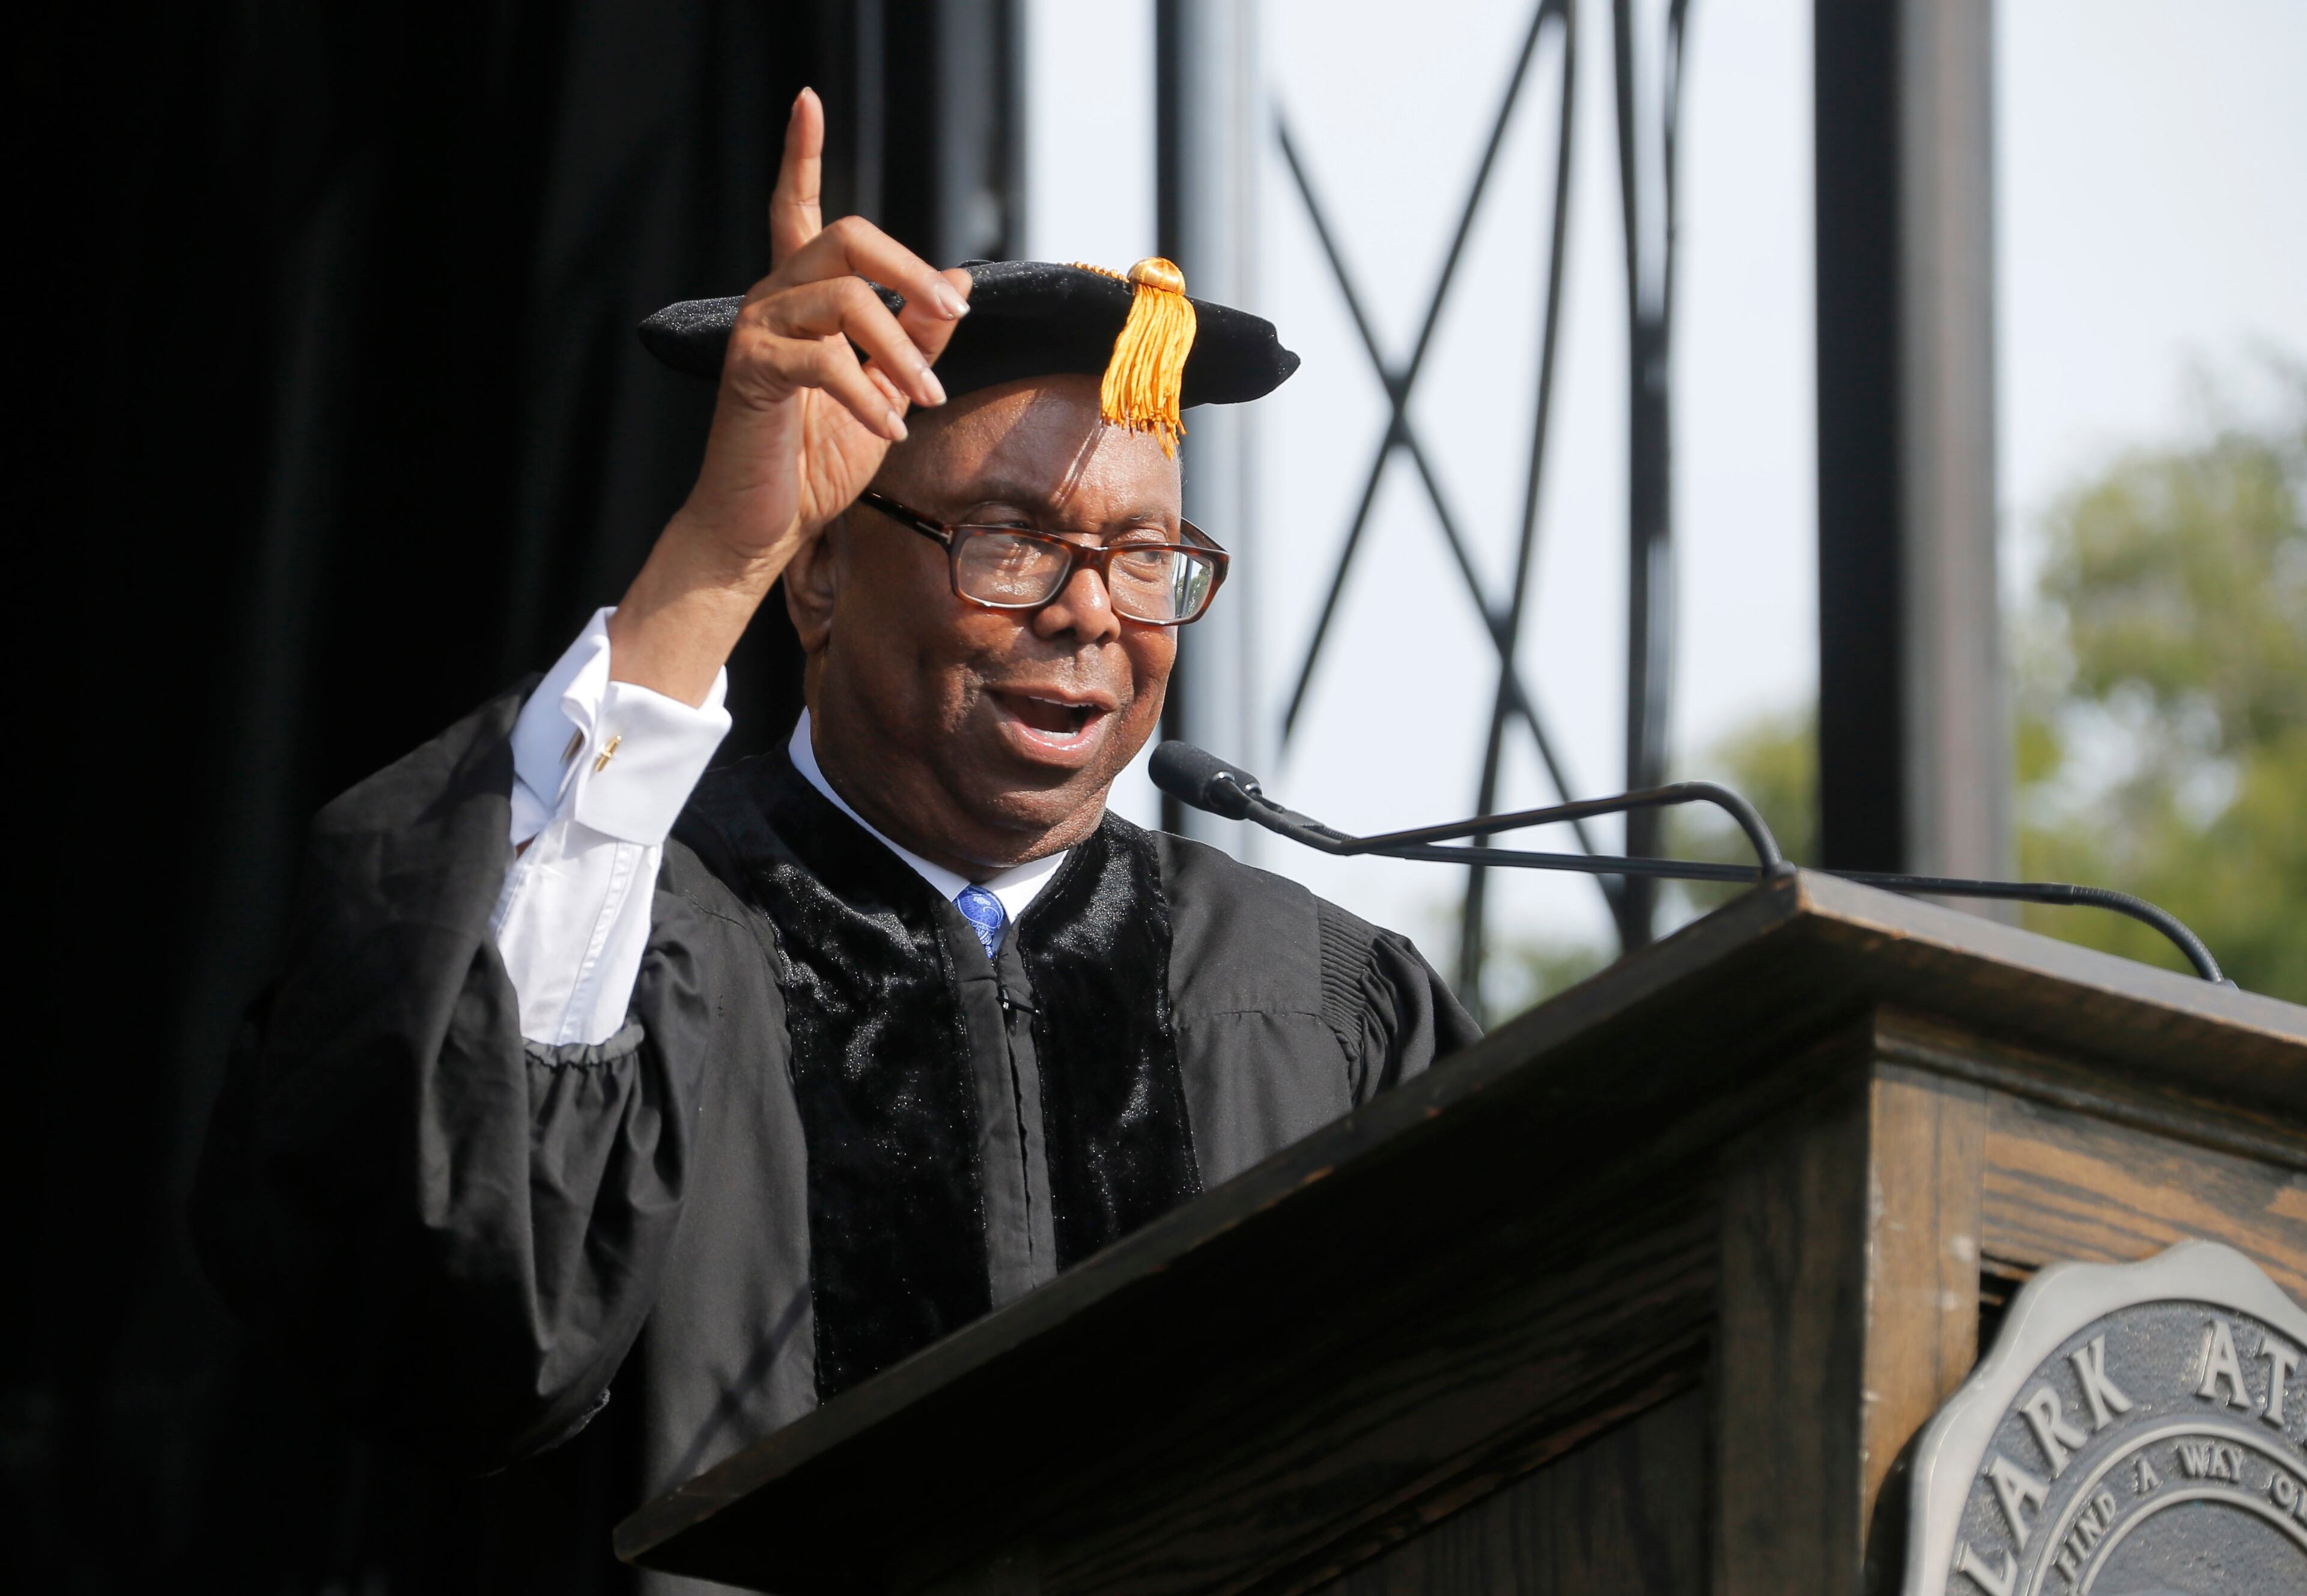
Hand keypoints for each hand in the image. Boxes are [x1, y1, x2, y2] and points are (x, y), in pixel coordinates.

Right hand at [609, 88, 971, 703]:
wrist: (763, 526)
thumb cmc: (817, 462)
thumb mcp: (888, 391)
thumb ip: (919, 336)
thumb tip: (956, 279)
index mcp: (802, 298)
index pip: (799, 209)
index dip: (802, 154)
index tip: (807, 98)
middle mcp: (773, 299)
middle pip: (846, 239)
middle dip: (911, 272)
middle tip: (956, 313)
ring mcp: (757, 331)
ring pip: (846, 300)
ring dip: (902, 349)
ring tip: (925, 399)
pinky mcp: (751, 371)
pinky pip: (825, 361)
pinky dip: (871, 396)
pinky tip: (891, 427)